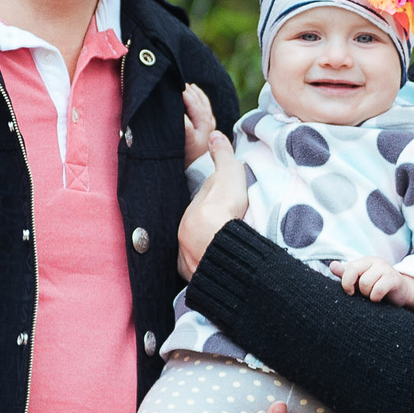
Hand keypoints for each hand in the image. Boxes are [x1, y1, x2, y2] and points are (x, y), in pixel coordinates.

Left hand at [178, 133, 248, 276]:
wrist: (220, 244)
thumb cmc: (224, 208)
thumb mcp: (229, 174)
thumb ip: (222, 155)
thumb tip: (214, 135)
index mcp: (192, 211)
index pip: (200, 207)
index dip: (211, 206)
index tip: (221, 209)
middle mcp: (184, 234)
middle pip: (196, 231)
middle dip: (205, 231)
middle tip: (222, 231)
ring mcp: (188, 257)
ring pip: (195, 252)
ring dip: (204, 253)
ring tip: (221, 253)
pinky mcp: (197, 277)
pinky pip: (200, 273)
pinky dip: (207, 271)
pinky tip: (218, 271)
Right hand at [180, 83, 216, 165]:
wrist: (199, 174)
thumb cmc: (189, 160)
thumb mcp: (184, 142)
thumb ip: (183, 126)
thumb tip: (177, 112)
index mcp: (203, 126)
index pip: (193, 105)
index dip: (185, 95)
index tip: (175, 87)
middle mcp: (208, 126)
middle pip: (200, 104)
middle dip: (190, 92)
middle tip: (179, 83)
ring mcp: (209, 129)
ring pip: (204, 106)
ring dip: (196, 95)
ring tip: (189, 86)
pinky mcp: (208, 132)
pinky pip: (206, 111)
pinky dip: (200, 101)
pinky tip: (196, 97)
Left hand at [331, 254, 413, 314]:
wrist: (401, 293)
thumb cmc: (377, 287)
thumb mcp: (360, 281)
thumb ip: (346, 274)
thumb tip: (332, 265)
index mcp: (365, 261)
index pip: (349, 268)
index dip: (346, 282)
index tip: (350, 292)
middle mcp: (375, 261)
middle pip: (355, 273)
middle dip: (356, 288)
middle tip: (362, 294)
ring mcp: (386, 269)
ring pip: (366, 283)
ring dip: (367, 294)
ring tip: (372, 295)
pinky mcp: (394, 279)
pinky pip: (378, 289)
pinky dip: (375, 297)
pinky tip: (378, 298)